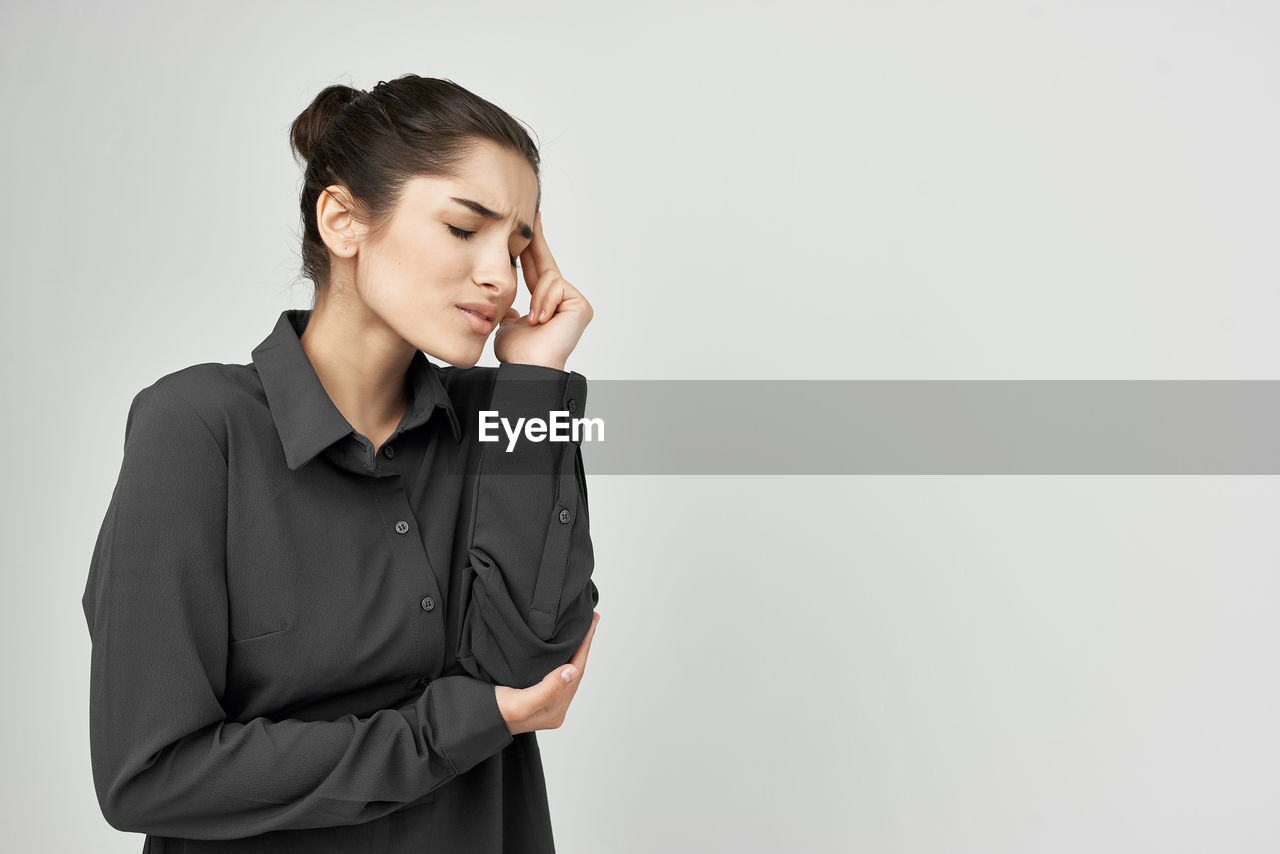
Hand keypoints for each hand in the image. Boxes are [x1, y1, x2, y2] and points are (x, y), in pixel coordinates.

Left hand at [493, 210, 592, 371]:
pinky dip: (545, 301)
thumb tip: (505, 307)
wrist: (527, 367)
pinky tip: (542, 320)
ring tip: (533, 320)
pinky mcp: (581, 305)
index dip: (529, 248)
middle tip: (532, 214)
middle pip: (546, 264)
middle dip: (536, 240)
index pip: (536, 270)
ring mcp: (574, 303)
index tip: (526, 226)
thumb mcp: (506, 323)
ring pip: (549, 278)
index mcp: (544, 303)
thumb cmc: (517, 352)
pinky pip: (557, 287)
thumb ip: (508, 309)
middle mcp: (562, 301)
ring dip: (537, 297)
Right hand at [494, 611, 599, 734]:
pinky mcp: (533, 692)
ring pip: (564, 668)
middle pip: (574, 669)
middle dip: (583, 645)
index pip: (576, 671)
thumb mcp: (521, 703)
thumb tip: (572, 671)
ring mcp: (544, 700)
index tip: (592, 622)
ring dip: (573, 649)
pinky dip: (559, 655)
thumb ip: (548, 690)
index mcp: (556, 710)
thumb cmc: (495, 713)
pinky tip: (559, 646)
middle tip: (590, 619)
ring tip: (579, 629)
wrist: (474, 720)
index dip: (585, 646)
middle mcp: (553, 706)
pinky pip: (552, 670)